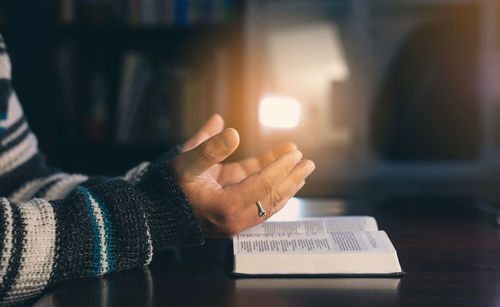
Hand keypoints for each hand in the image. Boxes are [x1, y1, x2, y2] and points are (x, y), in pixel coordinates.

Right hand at [171, 115, 314, 237]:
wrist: (154, 214)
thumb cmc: (168, 188)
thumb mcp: (185, 163)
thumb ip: (208, 148)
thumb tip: (231, 130)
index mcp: (224, 206)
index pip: (262, 185)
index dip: (280, 167)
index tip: (295, 152)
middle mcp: (234, 219)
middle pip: (271, 198)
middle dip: (291, 179)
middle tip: (309, 163)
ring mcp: (234, 221)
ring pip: (268, 203)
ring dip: (286, 186)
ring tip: (303, 171)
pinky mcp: (232, 217)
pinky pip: (258, 204)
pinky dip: (272, 191)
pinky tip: (285, 180)